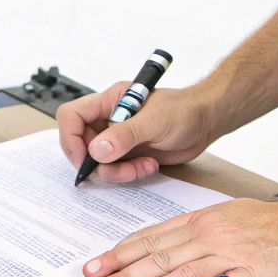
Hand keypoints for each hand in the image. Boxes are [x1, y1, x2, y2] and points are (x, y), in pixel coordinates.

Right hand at [56, 81, 219, 183]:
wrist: (206, 122)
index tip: (87, 158)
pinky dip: (128, 174)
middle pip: (81, 145)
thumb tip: (96, 151)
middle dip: (97, 163)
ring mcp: (117, 138)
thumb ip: (124, 135)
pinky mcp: (128, 154)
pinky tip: (149, 166)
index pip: (71, 116)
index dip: (71, 139)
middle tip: (118, 170)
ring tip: (142, 166)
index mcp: (108, 102)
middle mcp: (108, 120)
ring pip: (98, 162)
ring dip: (117, 172)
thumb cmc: (184, 110)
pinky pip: (115, 170)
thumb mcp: (154, 121)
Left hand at [82, 196, 277, 276]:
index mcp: (200, 220)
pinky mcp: (245, 270)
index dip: (119, 252)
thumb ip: (195, 231)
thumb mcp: (226, 216)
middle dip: (119, 269)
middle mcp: (207, 232)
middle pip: (154, 252)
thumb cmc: (271, 223)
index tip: (95, 265)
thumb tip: (165, 245)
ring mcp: (225, 251)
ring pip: (175, 264)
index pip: (149, 236)